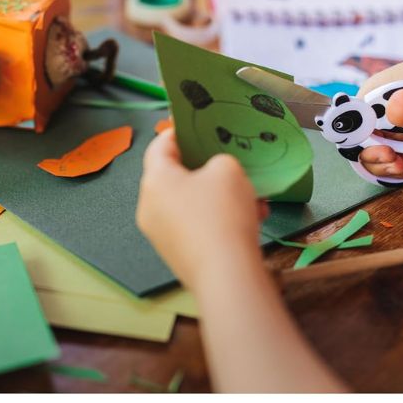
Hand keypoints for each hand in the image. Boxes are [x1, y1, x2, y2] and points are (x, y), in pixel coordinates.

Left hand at [136, 129, 267, 291]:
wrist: (226, 275)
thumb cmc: (222, 213)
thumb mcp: (228, 170)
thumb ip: (219, 161)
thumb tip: (215, 174)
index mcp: (154, 180)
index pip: (159, 146)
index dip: (179, 132)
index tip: (197, 127)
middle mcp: (149, 207)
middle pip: (175, 177)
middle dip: (206, 170)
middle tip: (229, 163)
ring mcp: (161, 235)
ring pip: (191, 204)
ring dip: (220, 197)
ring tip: (252, 197)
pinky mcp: (178, 255)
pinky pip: (198, 226)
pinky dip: (220, 220)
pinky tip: (252, 219)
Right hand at [358, 47, 402, 178]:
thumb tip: (396, 108)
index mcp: (372, 97)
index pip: (353, 125)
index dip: (362, 143)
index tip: (383, 151)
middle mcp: (377, 116)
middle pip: (363, 146)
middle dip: (379, 160)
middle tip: (398, 163)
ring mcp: (392, 130)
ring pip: (381, 157)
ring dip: (396, 166)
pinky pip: (399, 160)